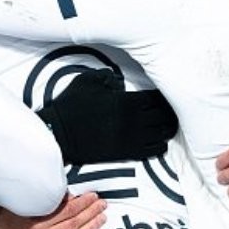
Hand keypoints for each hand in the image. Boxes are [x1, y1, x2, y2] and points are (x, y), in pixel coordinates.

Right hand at [0, 193, 106, 228]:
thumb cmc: (5, 213)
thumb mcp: (24, 201)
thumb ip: (46, 200)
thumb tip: (68, 195)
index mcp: (36, 225)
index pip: (68, 212)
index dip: (83, 203)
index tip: (92, 196)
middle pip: (74, 224)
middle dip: (90, 213)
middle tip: (101, 205)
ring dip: (90, 227)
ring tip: (100, 218)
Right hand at [37, 68, 178, 164]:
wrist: (60, 134)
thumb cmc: (72, 106)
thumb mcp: (87, 81)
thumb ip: (106, 76)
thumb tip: (118, 81)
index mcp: (127, 101)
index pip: (157, 98)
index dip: (163, 97)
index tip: (162, 96)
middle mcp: (134, 120)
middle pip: (164, 116)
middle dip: (168, 112)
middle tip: (168, 110)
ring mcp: (132, 138)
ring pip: (163, 133)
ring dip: (167, 128)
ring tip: (166, 124)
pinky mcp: (128, 153)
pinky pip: (154, 150)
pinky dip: (160, 144)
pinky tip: (158, 140)